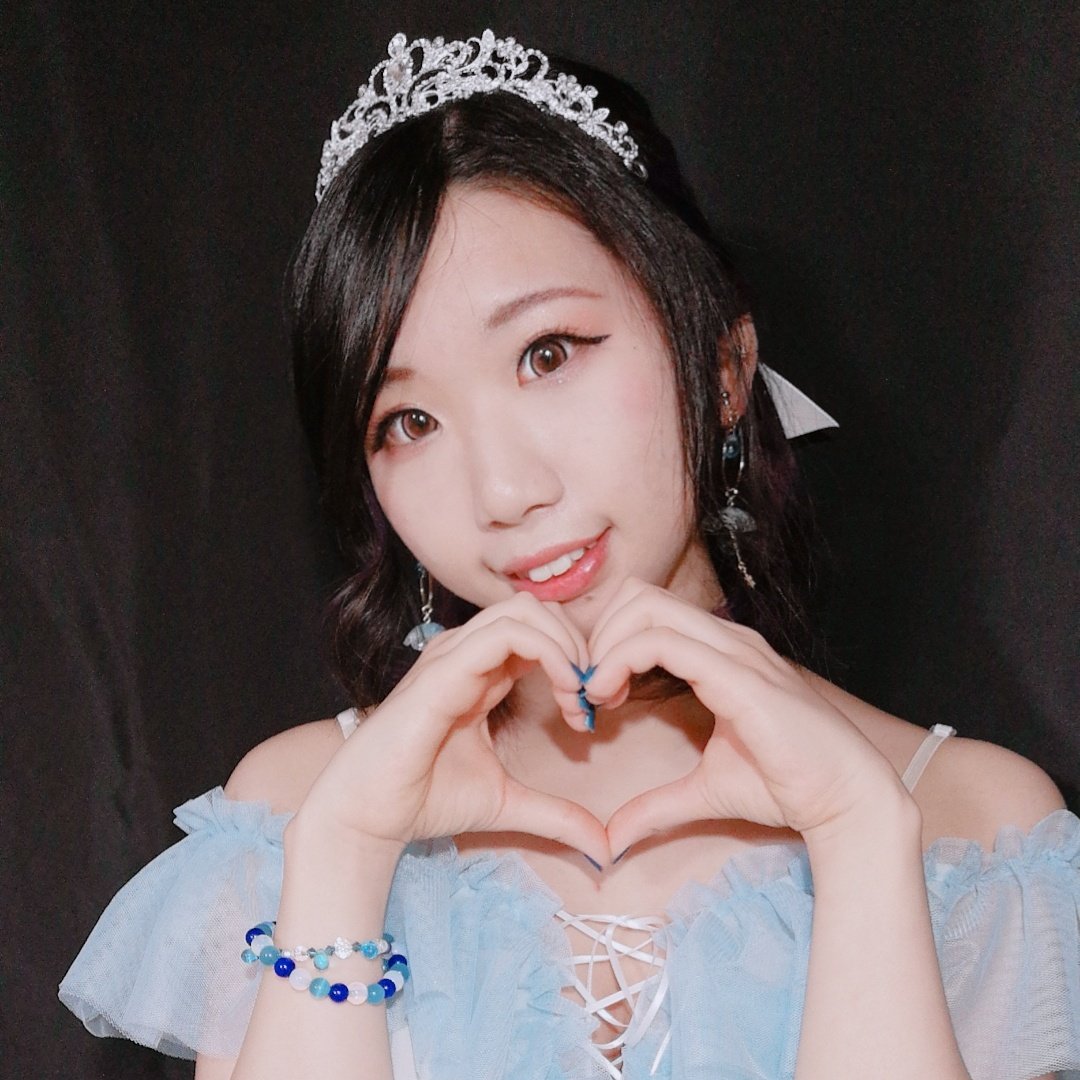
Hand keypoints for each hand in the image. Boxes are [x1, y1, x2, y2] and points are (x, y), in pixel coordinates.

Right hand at [298, 593, 610, 865]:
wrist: (368, 815)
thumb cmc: (424, 799)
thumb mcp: (507, 803)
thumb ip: (556, 815)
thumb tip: (605, 847)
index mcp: (480, 671)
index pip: (540, 632)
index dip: (577, 659)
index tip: (592, 709)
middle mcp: (466, 653)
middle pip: (539, 610)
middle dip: (578, 644)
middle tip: (592, 697)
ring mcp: (453, 655)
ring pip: (527, 611)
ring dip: (567, 646)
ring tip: (577, 696)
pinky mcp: (444, 669)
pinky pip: (507, 635)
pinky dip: (549, 652)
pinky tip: (563, 693)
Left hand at [585, 580, 903, 854]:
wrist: (845, 797)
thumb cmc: (786, 784)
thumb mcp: (704, 791)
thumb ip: (655, 806)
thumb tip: (613, 837)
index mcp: (720, 652)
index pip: (647, 610)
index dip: (608, 642)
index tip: (594, 694)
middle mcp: (726, 639)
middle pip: (639, 596)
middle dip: (599, 635)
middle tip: (589, 688)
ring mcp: (734, 650)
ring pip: (646, 607)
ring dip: (606, 645)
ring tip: (598, 694)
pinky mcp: (737, 673)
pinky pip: (663, 642)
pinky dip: (621, 660)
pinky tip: (611, 697)